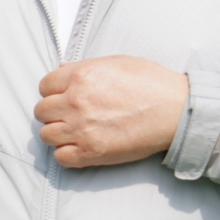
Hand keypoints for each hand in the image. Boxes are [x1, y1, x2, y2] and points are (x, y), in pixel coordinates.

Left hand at [35, 56, 187, 167]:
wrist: (177, 111)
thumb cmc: (151, 83)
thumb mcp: (116, 62)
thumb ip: (84, 67)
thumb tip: (62, 68)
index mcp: (81, 76)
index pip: (44, 85)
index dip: (53, 91)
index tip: (64, 96)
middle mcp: (76, 102)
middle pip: (41, 111)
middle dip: (54, 112)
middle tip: (70, 114)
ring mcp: (82, 128)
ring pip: (46, 135)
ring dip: (58, 133)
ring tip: (74, 131)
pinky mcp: (92, 152)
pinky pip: (60, 157)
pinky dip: (66, 154)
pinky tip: (80, 147)